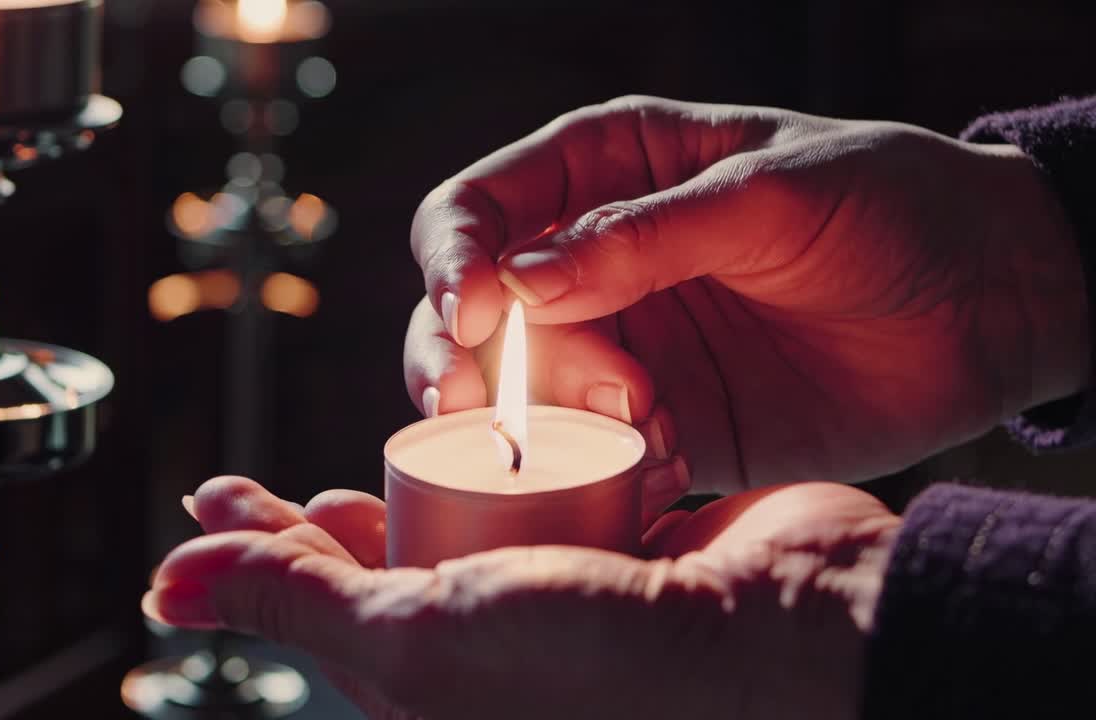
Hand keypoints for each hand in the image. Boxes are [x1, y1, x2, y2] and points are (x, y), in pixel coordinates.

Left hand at [146, 476, 900, 719]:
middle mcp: (495, 653)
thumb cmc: (610, 675)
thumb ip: (296, 602)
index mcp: (439, 693)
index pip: (319, 608)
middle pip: (382, 565)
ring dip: (429, 479)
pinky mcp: (626, 550)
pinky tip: (504, 427)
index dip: (257, 551)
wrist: (787, 640)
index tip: (211, 496)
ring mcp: (562, 600)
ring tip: (375, 445)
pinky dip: (531, 460)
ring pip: (467, 525)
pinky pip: (556, 495)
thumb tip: (165, 589)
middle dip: (320, 521)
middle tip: (259, 481)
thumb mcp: (416, 644)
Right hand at [405, 96, 1087, 494]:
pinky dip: (601, 473)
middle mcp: (593, 262)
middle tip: (484, 405)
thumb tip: (517, 282)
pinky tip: (669, 460)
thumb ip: (641, 237)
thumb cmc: (890, 208)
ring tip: (642, 421)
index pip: (477, 211)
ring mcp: (623, 348)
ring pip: (518, 397)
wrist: (990, 306)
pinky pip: (590, 459)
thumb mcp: (772, 196)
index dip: (452, 262)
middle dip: (467, 362)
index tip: (470, 317)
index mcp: (606, 172)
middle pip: (474, 316)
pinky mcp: (661, 424)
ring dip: (543, 425)